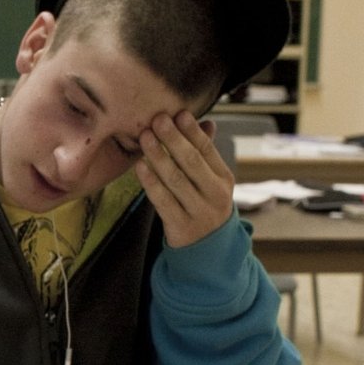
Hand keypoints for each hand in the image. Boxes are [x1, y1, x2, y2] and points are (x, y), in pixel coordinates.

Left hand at [134, 111, 232, 248]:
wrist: (207, 251)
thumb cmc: (203, 206)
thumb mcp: (211, 182)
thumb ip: (205, 155)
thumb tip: (207, 122)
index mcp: (224, 179)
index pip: (208, 151)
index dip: (192, 131)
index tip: (179, 113)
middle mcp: (215, 195)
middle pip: (192, 162)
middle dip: (173, 139)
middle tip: (157, 119)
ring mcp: (198, 212)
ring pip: (176, 180)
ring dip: (158, 156)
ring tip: (145, 137)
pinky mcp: (180, 227)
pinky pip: (162, 201)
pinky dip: (150, 182)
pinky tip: (140, 166)